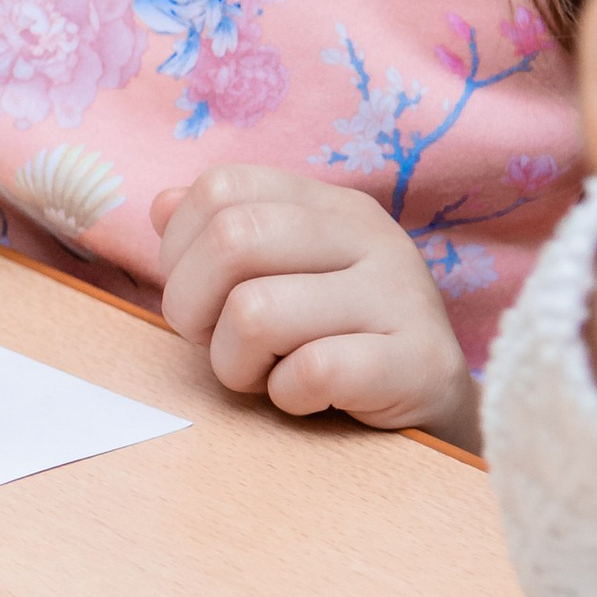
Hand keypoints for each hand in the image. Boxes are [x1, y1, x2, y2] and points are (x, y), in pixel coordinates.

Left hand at [151, 167, 472, 432]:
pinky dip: (288, 396)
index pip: (221, 187)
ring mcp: (400, 294)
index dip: (180, 248)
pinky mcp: (418, 360)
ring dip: (237, 363)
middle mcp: (370, 236)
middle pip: (232, 239)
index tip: (200, 296)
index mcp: (330, 206)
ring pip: (257, 311)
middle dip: (195, 307)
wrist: (434, 409)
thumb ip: (223, 238)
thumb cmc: (340, 343)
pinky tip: (308, 397)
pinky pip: (312, 370)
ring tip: (267, 373)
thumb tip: (162, 204)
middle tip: (220, 343)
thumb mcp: (283, 279)